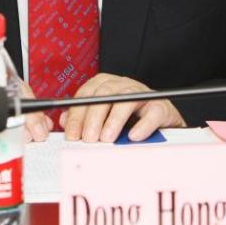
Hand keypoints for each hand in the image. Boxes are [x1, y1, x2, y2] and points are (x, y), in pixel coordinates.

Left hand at [61, 73, 185, 142]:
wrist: (162, 124)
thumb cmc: (130, 121)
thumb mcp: (104, 119)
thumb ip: (84, 118)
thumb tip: (63, 120)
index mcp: (107, 85)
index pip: (87, 94)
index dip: (77, 114)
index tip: (72, 134)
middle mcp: (124, 85)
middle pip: (104, 94)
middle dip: (92, 117)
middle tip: (88, 139)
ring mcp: (143, 94)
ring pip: (126, 99)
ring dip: (114, 120)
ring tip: (106, 138)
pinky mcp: (161, 107)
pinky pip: (152, 112)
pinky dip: (142, 125)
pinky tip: (133, 136)